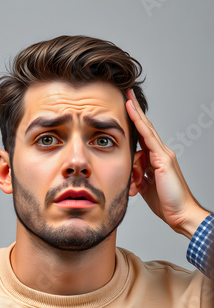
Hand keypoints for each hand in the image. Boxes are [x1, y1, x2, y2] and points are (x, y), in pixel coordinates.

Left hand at [126, 90, 209, 238]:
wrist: (181, 214)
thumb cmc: (167, 203)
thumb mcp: (146, 188)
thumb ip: (139, 177)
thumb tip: (130, 172)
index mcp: (156, 161)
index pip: (144, 138)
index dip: (135, 123)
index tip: (126, 110)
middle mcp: (161, 154)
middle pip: (146, 128)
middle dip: (136, 111)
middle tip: (127, 94)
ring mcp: (163, 155)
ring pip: (146, 130)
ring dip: (135, 114)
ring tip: (126, 98)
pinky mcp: (163, 160)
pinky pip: (148, 138)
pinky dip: (139, 124)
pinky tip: (132, 113)